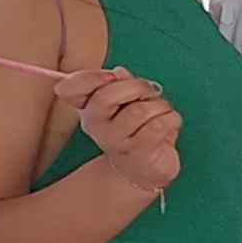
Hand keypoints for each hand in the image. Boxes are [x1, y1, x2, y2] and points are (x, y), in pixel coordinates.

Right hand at [55, 66, 180, 197]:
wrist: (141, 169)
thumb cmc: (136, 128)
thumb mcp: (127, 100)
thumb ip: (122, 83)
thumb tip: (120, 73)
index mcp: (87, 107)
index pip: (71, 89)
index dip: (93, 77)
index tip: (113, 76)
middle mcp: (94, 125)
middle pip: (107, 96)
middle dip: (137, 87)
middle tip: (149, 93)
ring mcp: (115, 141)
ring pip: (139, 110)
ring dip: (159, 106)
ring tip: (161, 112)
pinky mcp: (138, 152)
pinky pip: (158, 125)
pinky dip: (171, 120)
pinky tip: (168, 125)